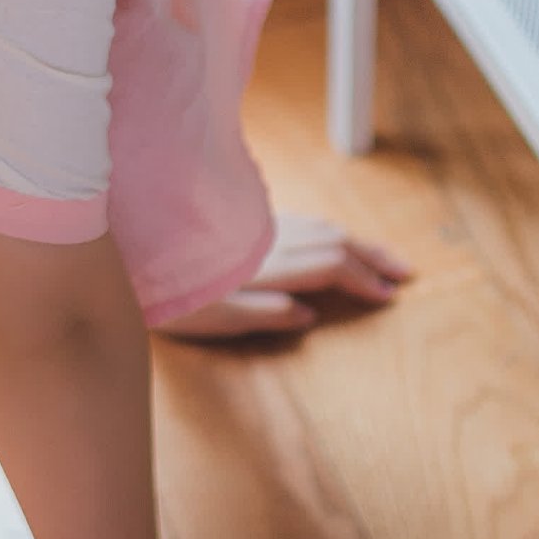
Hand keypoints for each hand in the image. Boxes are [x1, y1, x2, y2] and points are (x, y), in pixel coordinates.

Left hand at [156, 211, 413, 339]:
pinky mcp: (247, 223)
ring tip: (384, 257)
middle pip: (334, 242)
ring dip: (357, 242)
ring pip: (321, 227)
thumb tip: (307, 315)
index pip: (330, 267)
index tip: (389, 296)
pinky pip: (303, 221)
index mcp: (266, 265)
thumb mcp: (212, 317)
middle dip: (373, 258)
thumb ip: (262, 314)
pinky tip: (334, 237)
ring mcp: (259, 227)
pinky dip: (331, 231)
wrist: (132, 248)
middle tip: (406, 274)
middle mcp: (268, 239)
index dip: (363, 281)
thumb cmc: (169, 295)